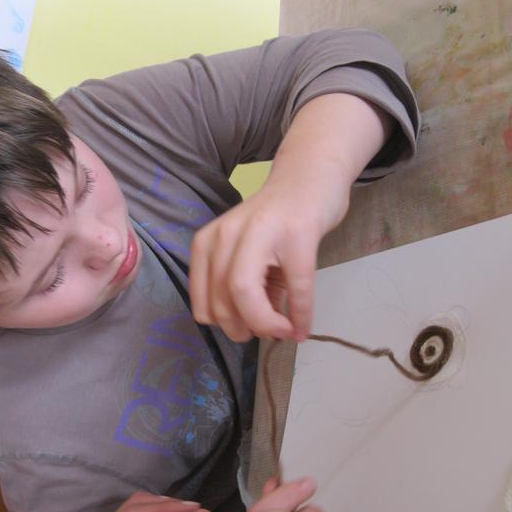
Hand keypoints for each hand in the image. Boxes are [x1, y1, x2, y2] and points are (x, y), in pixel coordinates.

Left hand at [190, 93, 391, 342]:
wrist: (309, 176)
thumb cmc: (275, 220)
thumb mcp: (245, 252)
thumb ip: (242, 286)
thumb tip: (251, 329)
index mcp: (208, 242)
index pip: (203, 300)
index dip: (222, 326)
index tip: (243, 331)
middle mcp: (227, 236)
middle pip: (222, 301)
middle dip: (243, 330)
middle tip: (264, 335)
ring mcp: (262, 233)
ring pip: (246, 295)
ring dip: (267, 325)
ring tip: (283, 331)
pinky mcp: (298, 235)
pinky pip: (296, 288)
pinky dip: (300, 315)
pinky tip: (303, 328)